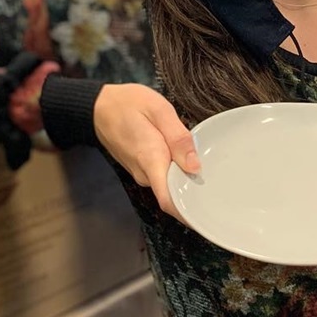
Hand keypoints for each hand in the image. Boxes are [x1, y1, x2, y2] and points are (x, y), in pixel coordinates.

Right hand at [93, 83, 199, 221]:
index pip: (169, 201)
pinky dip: (174, 170)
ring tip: (202, 163)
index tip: (207, 212)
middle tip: (217, 179)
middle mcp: (145, 173)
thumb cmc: (127, 104)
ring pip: (168, 184)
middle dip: (194, 189)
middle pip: (174, 193)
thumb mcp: (158, 110)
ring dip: (184, 176)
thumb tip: (195, 167)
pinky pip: (161, 176)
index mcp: (151, 160)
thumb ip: (178, 138)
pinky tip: (182, 157)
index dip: (188, 212)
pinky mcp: (140, 169)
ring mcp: (141, 173)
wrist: (99, 106)